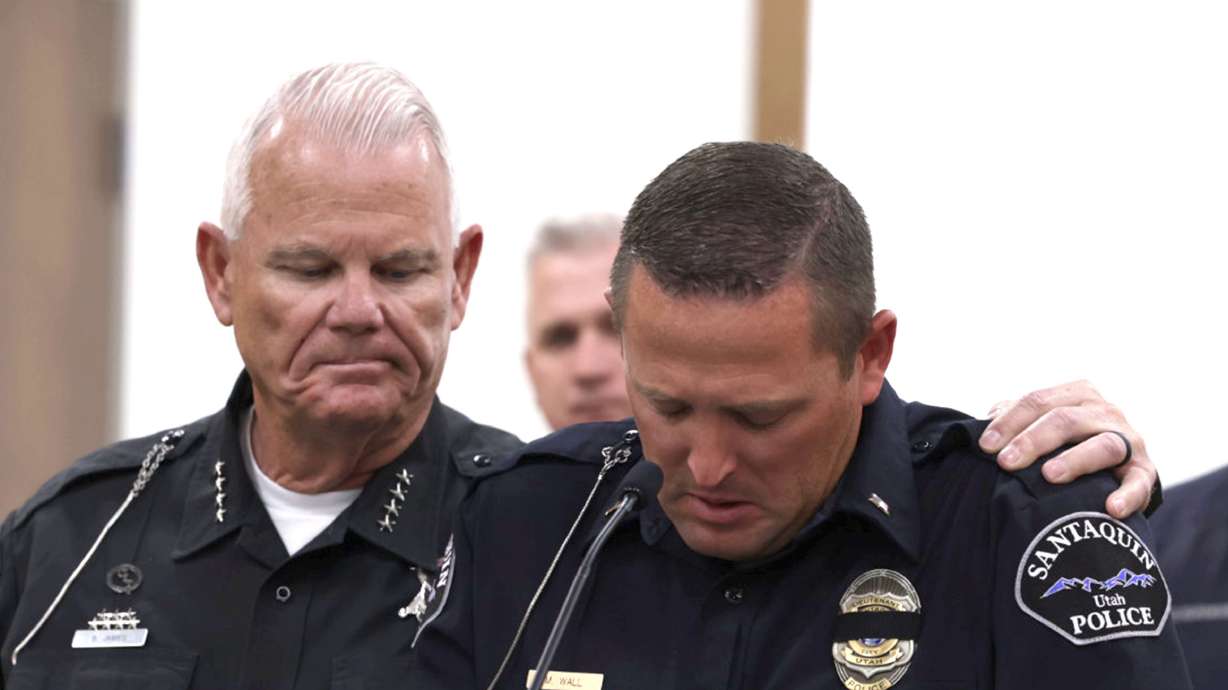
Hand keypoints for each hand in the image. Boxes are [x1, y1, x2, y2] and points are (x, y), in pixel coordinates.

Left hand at [978, 380, 1154, 519]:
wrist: (1116, 468)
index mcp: (1076, 395)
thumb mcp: (1041, 426)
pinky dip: (1128, 494)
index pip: (1037, 401)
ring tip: (1050, 475)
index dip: (1008, 423)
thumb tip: (982, 431)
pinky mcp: (1145, 470)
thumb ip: (1015, 423)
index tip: (985, 446)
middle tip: (1006, 463)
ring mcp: (1128, 440)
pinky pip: (1139, 481)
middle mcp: (1104, 412)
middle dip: (1032, 441)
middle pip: (1065, 420)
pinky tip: (1111, 507)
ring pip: (1103, 445)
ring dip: (1075, 460)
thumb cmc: (1065, 445)